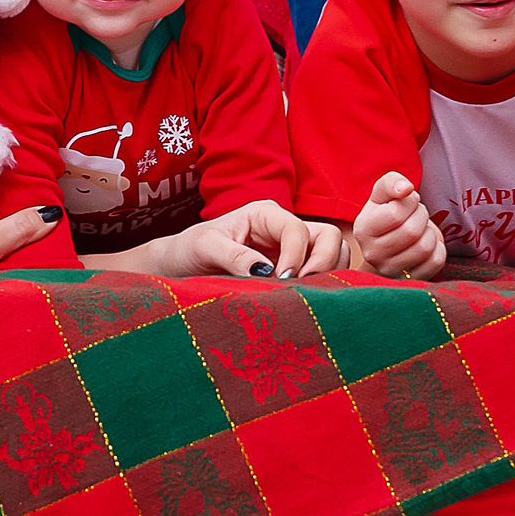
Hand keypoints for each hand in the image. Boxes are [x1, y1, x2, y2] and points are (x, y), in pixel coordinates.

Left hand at [148, 201, 347, 279]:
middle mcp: (284, 229)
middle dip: (324, 262)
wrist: (180, 267)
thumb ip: (235, 256)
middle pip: (329, 236)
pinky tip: (306, 300)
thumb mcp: (206, 247)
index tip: (282, 280)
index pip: (298, 229)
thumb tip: (266, 272)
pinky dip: (325, 285)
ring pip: (334, 254)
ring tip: (304, 295)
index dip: (296, 254)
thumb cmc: (189, 250)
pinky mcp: (294, 271)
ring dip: (328, 274)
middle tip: (303, 288)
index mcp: (266, 215)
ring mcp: (293, 250)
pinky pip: (324, 275)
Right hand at [352, 172, 445, 278]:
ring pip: (425, 247)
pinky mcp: (410, 281)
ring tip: (420, 228)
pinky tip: (426, 243)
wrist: (382, 250)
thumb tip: (406, 188)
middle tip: (416, 214)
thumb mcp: (381, 195)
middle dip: (422, 215)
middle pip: (412, 231)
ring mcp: (391, 271)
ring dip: (430, 231)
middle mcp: (373, 254)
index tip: (408, 201)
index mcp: (363, 229)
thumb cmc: (384, 216)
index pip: (396, 213)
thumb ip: (391, 183)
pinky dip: (438, 247)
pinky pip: (436, 261)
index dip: (410, 202)